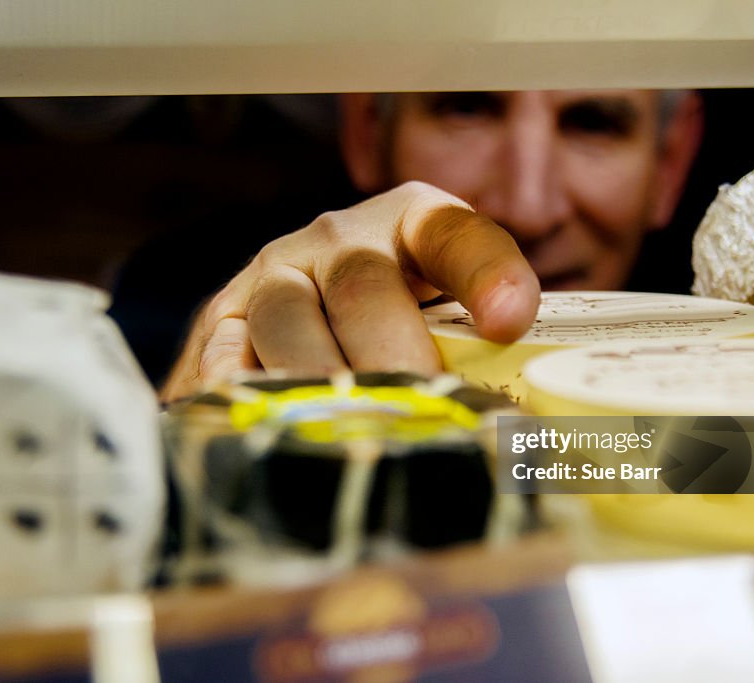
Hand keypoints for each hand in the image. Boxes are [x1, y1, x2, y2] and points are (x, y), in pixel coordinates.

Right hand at [160, 181, 539, 400]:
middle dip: (394, 357)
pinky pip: (223, 351)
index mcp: (416, 224)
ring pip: (288, 318)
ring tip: (348, 437)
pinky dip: (241, 392)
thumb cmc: (403, 322)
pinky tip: (266, 427)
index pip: (456, 236)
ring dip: (319, 384)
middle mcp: (342, 237)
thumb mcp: (452, 317)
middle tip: (418, 416)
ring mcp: (276, 271)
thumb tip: (531, 442)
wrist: (303, 306)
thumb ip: (490, 355)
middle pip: (365, 286)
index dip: (485, 275)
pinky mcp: (222, 315)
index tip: (508, 323)